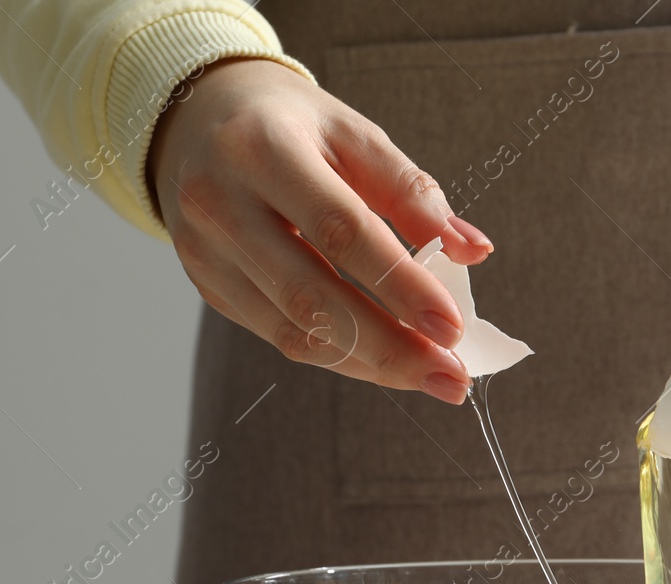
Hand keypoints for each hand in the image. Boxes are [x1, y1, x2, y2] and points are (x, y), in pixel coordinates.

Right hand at [149, 59, 492, 403]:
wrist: (198, 119)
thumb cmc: (293, 128)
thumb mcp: (354, 136)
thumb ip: (412, 193)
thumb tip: (473, 252)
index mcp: (263, 149)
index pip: (340, 229)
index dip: (400, 283)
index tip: (452, 327)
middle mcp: (220, 204)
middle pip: (312, 296)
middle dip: (390, 347)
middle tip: (452, 378)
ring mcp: (206, 252)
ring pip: (295, 330)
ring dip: (370, 363)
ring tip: (428, 375)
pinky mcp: (208, 285)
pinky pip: (280, 336)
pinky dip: (340, 355)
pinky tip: (384, 360)